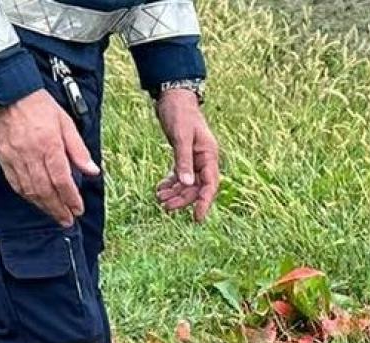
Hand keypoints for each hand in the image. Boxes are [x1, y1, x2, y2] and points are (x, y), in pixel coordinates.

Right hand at [0, 91, 98, 226]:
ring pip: (29, 189)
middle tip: (67, 221)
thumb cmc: (39, 105)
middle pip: (46, 190)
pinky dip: (27, 195)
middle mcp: (30, 154)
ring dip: (43, 206)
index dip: (71, 198)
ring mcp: (14, 156)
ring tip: (55, 215)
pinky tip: (36, 201)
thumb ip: (79, 150)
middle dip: (58, 209)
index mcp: (49, 145)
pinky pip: (15, 182)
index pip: (62, 180)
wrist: (5, 92)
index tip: (78, 209)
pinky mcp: (2, 156)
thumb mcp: (66, 123)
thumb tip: (93, 171)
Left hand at [155, 89, 218, 221]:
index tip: (197, 218)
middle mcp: (205, 160)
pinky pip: (180, 175)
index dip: (204, 203)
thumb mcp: (181, 136)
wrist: (174, 96)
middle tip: (166, 207)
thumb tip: (186, 183)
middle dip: (183, 199)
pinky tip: (160, 188)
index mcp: (209, 156)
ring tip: (159, 199)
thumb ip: (183, 160)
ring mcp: (195, 159)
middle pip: (197, 187)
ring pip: (188, 183)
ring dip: (175, 193)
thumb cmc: (179, 113)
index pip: (210, 185)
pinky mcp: (184, 156)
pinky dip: (171, 183)